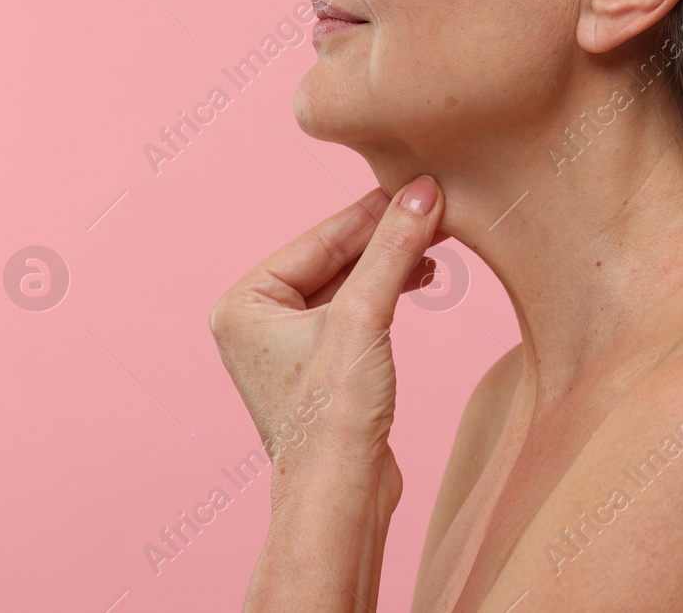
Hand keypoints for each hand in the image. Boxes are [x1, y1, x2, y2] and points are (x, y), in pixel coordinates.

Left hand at [209, 176, 447, 494]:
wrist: (341, 496)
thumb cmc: (332, 417)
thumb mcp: (365, 317)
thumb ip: (392, 250)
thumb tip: (421, 192)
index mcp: (244, 303)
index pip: (319, 238)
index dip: (374, 211)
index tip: (418, 184)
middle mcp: (257, 321)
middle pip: (335, 258)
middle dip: (387, 237)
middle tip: (436, 209)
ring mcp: (288, 346)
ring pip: (350, 283)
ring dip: (393, 263)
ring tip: (438, 245)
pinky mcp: (321, 368)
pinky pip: (357, 310)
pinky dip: (390, 292)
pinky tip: (422, 279)